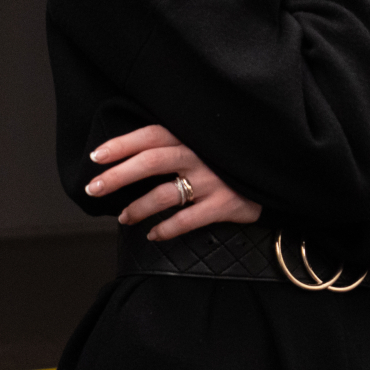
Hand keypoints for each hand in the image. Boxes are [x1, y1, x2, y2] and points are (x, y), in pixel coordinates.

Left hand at [84, 124, 261, 239]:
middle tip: (94, 188)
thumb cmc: (230, 160)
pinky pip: (186, 221)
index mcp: (193, 136)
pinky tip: (153, 235)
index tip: (97, 156)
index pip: (152, 135)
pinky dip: (165, 229)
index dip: (123, 144)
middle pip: (151, 161)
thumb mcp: (206, 143)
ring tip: (124, 217)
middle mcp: (201, 156)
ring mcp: (213, 181)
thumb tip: (131, 157)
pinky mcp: (225, 205)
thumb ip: (177, 145)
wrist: (275, 174)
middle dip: (118, 176)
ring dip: (138, 208)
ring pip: (164, 195)